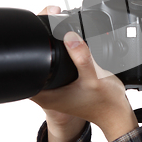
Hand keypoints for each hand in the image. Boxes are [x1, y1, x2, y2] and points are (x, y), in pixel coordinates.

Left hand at [31, 6, 137, 141]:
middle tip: (54, 27)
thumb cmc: (106, 102)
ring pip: (43, 64)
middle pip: (32, 62)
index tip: (41, 31)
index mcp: (46, 95)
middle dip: (41, 43)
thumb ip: (82, 57)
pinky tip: (69, 48)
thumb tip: (70, 36)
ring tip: (61, 35)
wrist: (116, 114)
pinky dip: (59, 56)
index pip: (25, 67)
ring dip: (50, 49)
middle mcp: (46, 93)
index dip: (30, 47)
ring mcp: (53, 90)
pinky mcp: (62, 87)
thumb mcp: (95, 77)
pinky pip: (54, 67)